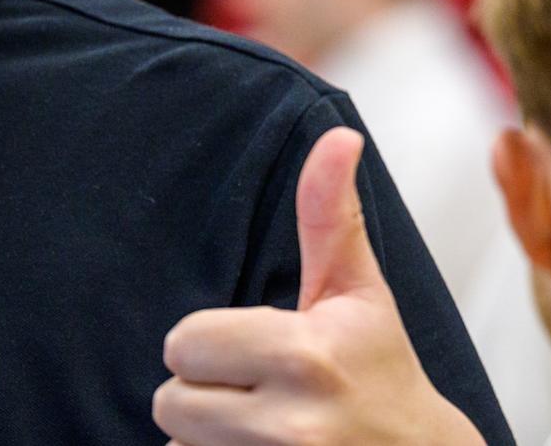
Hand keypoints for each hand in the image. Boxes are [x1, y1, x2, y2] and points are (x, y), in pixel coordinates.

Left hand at [152, 127, 482, 445]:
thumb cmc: (381, 370)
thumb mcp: (358, 292)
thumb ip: (330, 214)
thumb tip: (339, 134)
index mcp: (305, 356)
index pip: (182, 343)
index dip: (211, 344)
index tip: (256, 350)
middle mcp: (291, 425)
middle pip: (170, 402)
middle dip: (204, 393)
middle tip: (258, 390)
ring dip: (208, 438)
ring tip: (265, 428)